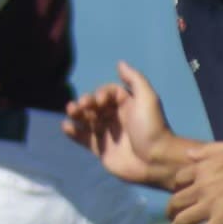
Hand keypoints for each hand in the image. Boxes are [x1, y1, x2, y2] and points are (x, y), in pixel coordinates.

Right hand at [62, 61, 189, 189]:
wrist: (155, 160)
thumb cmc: (151, 127)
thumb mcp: (147, 98)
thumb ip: (134, 78)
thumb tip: (119, 63)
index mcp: (126, 104)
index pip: (107, 93)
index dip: (100, 93)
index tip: (99, 101)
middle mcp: (115, 117)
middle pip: (94, 105)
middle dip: (85, 102)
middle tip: (80, 106)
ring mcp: (106, 133)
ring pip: (86, 120)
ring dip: (76, 113)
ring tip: (70, 111)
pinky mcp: (100, 149)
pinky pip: (83, 138)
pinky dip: (73, 132)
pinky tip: (66, 126)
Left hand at [168, 140, 222, 223]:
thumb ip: (206, 151)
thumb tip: (188, 154)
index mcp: (201, 170)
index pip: (179, 181)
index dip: (178, 191)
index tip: (182, 199)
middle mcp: (200, 188)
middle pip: (174, 203)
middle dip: (171, 213)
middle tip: (175, 221)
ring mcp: (209, 206)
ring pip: (182, 221)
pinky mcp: (221, 221)